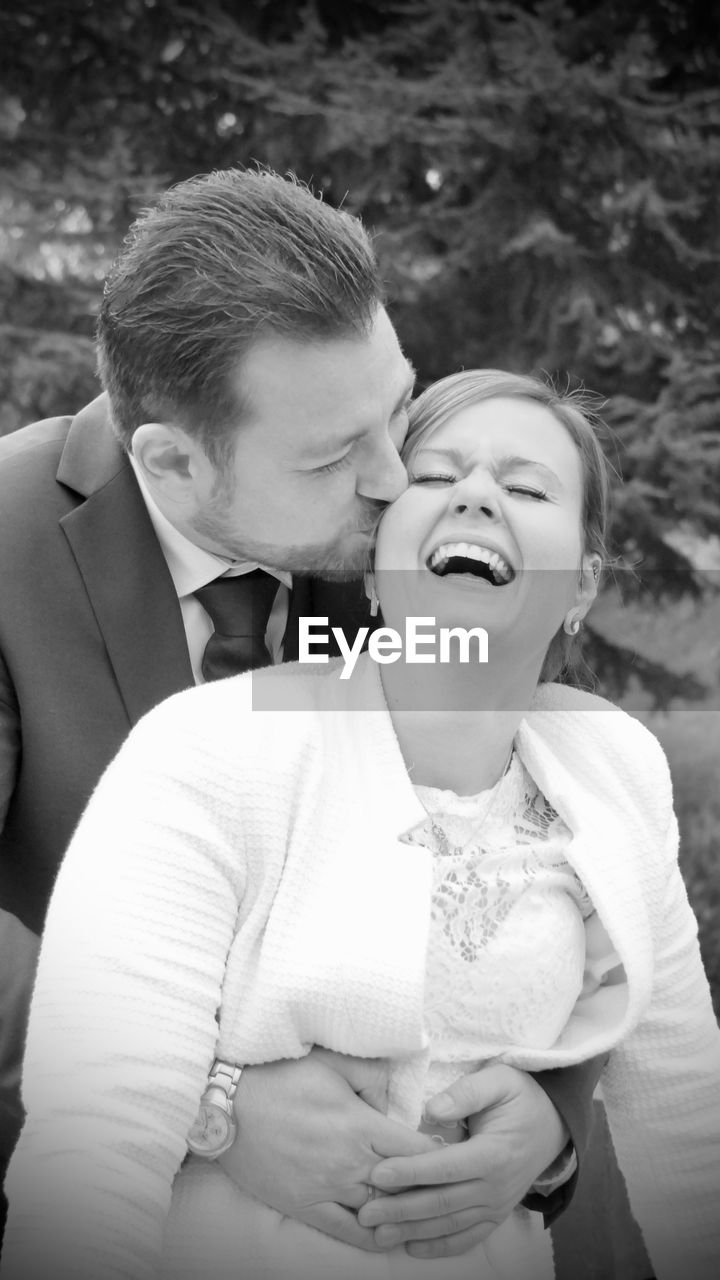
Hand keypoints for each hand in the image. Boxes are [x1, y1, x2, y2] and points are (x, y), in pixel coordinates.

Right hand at [219, 1047, 437, 1251]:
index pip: (417, 1149)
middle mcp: (348, 1162)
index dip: (439, 1153)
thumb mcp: (333, 1061)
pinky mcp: (304, 1206)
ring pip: (379, 1211)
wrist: (228, 1103)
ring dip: (403, 1213)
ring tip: (423, 1212)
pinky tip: (387, 1234)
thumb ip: (372, 1077)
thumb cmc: (281, 1075)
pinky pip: (346, 1231)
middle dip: (428, 1187)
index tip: (452, 1152)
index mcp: (359, 1124)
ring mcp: (326, 1188)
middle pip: (404, 1185)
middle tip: (446, 1186)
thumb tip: (393, 1101)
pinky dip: (371, 1236)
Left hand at [359, 1063, 567, 1258]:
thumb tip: (431, 1109)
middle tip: (365, 1212)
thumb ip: (467, 1092)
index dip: (411, 1171)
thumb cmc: (520, 1097)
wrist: (553, 1123)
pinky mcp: (495, 1214)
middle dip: (401, 1209)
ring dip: (413, 1231)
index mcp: (494, 1154)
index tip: (379, 1173)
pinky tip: (413, 1247)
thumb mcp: (499, 1080)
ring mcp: (496, 1205)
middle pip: (441, 1202)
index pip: (445, 1167)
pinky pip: (467, 1237)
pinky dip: (440, 1246)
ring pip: (449, 1224)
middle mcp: (495, 1186)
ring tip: (378, 1234)